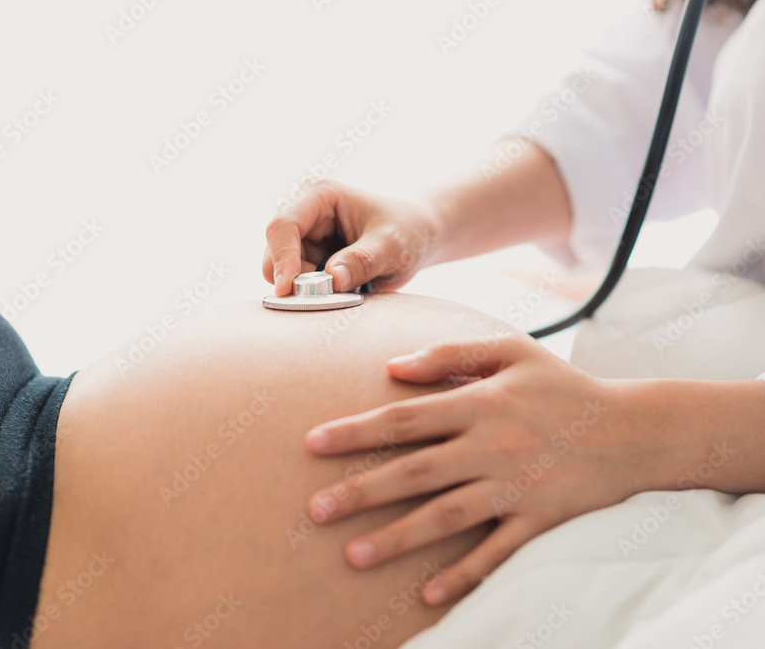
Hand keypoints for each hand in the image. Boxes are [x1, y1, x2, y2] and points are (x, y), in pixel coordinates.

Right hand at [262, 180, 437, 295]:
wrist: (417, 237)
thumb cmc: (408, 231)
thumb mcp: (393, 245)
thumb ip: (364, 260)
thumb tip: (331, 279)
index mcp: (320, 196)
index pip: (284, 225)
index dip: (282, 258)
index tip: (288, 289)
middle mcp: (305, 213)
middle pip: (275, 250)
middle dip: (293, 278)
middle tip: (328, 296)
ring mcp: (304, 237)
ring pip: (281, 271)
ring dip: (305, 289)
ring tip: (348, 289)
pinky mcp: (308, 258)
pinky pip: (296, 283)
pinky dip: (313, 294)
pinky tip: (343, 290)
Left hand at [303, 334, 649, 605]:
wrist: (635, 429)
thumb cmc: (563, 385)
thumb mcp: (511, 351)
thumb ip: (450, 351)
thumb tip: (391, 366)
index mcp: (480, 403)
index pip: (405, 419)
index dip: (356, 431)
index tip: (312, 443)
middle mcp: (493, 446)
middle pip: (416, 471)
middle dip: (362, 491)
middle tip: (315, 510)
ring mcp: (517, 486)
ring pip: (449, 515)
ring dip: (400, 537)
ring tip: (354, 554)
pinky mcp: (541, 519)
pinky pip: (498, 552)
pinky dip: (465, 573)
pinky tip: (429, 595)